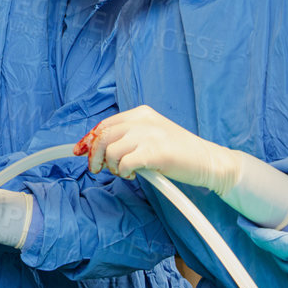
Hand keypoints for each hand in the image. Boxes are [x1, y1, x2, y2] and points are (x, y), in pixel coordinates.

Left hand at [74, 106, 234, 188]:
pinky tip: (133, 174)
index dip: (88, 139)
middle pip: (102, 135)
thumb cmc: (179, 153)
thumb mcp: (152, 136)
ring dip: (111, 166)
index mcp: (140, 113)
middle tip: (97, 169)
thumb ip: (129, 138)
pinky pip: (124, 162)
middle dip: (93, 155)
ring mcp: (149, 134)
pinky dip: (123, 171)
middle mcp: (142, 120)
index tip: (79, 152)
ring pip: (110, 150)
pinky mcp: (155, 151)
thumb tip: (98, 150)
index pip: (104, 124)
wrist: (208, 161)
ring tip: (123, 172)